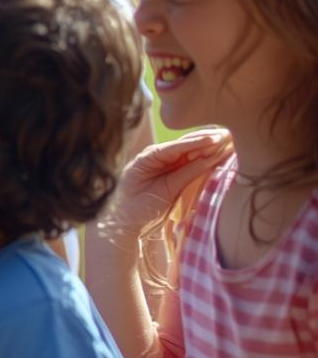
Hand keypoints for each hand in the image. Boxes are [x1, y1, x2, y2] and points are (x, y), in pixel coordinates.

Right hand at [98, 129, 231, 244]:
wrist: (126, 223)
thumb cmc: (150, 210)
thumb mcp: (177, 189)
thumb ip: (192, 172)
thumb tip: (217, 158)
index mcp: (168, 164)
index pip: (192, 149)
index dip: (211, 144)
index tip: (233, 141)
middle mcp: (159, 158)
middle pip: (188, 144)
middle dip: (210, 138)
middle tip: (233, 134)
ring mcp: (151, 158)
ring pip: (181, 145)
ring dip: (203, 139)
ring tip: (224, 136)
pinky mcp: (144, 160)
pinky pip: (169, 150)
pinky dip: (188, 145)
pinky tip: (207, 142)